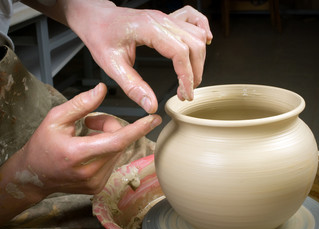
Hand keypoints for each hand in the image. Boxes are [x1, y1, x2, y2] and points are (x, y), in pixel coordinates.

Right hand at [13, 83, 160, 196]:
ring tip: (88, 135)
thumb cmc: (42, 146)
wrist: (34, 176)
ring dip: (110, 139)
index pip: (116, 140)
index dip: (137, 129)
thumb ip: (81, 104)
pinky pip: (113, 161)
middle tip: (92, 121)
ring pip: (118, 151)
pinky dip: (107, 151)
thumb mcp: (55, 119)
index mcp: (77, 154)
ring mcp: (95, 182)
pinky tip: (91, 149)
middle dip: (111, 126)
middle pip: (118, 141)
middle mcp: (89, 172)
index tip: (154, 120)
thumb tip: (102, 89)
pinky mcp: (98, 186)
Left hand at [65, 1, 212, 112]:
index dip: (186, 76)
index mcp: (148, 29)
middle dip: (195, 71)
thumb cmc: (101, 36)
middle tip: (186, 92)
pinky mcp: (167, 19)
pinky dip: (202, 31)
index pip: (180, 52)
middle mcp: (161, 20)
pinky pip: (193, 20)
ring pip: (196, 35)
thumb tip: (151, 105)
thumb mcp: (111, 65)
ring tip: (190, 78)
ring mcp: (166, 17)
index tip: (185, 94)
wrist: (96, 18)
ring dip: (199, 58)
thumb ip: (132, 87)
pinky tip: (205, 42)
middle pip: (193, 44)